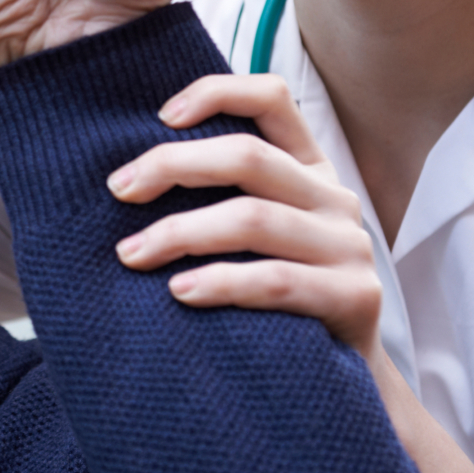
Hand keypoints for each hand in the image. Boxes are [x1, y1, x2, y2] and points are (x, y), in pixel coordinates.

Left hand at [105, 74, 381, 358]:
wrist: (342, 379)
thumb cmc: (275, 301)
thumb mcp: (255, 238)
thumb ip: (220, 197)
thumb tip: (128, 174)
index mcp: (309, 169)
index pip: (271, 99)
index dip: (216, 92)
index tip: (159, 117)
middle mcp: (334, 197)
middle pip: (249, 156)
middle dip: (173, 167)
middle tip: (118, 190)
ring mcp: (348, 246)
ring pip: (254, 219)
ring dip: (181, 232)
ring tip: (132, 254)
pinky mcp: (354, 296)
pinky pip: (276, 281)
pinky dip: (222, 283)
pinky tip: (179, 292)